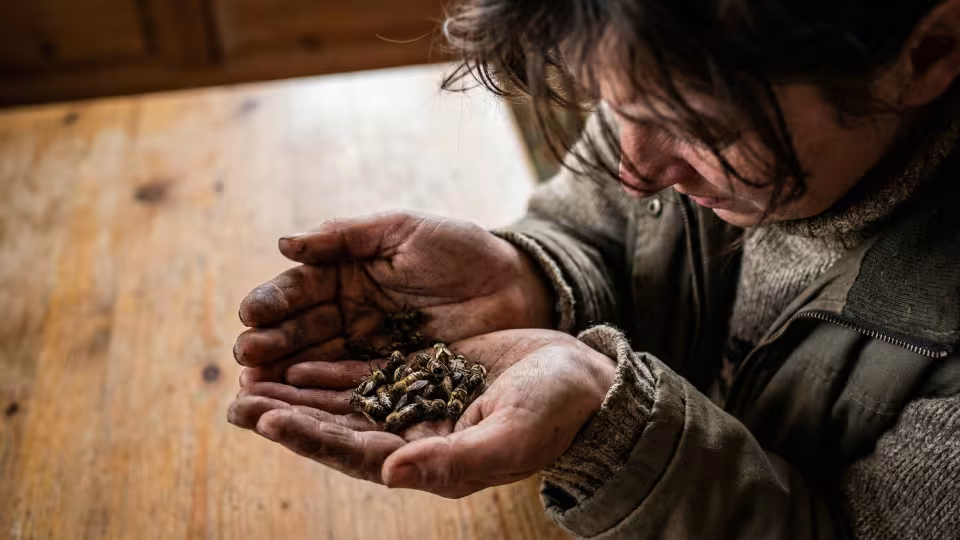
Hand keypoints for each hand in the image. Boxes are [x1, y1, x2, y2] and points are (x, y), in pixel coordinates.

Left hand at [228, 330, 614, 497]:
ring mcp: (417, 409)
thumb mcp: (510, 435)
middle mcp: (415, 440)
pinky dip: (334, 370)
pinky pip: (369, 376)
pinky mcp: (425, 379)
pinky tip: (304, 358)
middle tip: (235, 402)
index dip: (307, 437)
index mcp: (429, 461)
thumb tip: (391, 474)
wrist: (582, 383)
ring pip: (346, 403)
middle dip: (287, 415)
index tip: (262, 418)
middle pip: (338, 430)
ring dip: (301, 393)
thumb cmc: (555, 411)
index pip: (354, 453)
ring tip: (254, 380)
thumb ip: (453, 461)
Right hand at [233, 212, 553, 376]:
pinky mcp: (390, 382)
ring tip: (255, 391)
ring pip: (317, 366)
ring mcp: (367, 351)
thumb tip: (284, 243)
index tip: (251, 314)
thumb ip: (346, 236)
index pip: (300, 289)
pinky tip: (298, 409)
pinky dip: (324, 401)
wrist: (517, 287)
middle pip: (300, 332)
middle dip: (272, 345)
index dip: (274, 302)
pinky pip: (352, 391)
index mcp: (346, 275)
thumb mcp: (405, 231)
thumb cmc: (462, 250)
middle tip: (247, 358)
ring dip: (285, 379)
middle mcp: (348, 315)